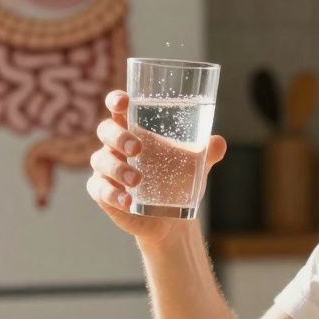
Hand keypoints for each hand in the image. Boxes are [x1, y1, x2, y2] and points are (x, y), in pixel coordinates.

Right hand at [87, 90, 226, 244]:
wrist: (173, 219)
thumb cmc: (178, 181)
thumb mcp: (195, 166)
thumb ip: (207, 153)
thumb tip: (218, 143)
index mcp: (135, 130)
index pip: (118, 108)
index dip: (116, 100)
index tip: (123, 102)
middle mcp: (116, 147)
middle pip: (105, 130)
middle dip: (118, 137)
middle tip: (137, 149)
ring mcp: (107, 170)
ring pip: (100, 160)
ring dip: (117, 169)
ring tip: (137, 181)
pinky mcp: (103, 194)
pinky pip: (100, 190)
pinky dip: (113, 194)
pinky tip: (128, 202)